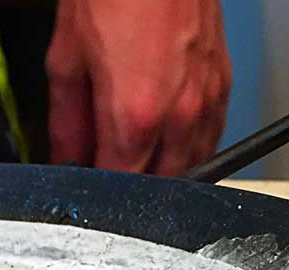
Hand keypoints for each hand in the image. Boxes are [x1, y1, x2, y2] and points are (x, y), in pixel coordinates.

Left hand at [45, 0, 231, 175]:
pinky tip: (167, 135)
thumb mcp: (66, 60)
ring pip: (191, 164)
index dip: (98, 190)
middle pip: (158, 184)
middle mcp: (179, 114)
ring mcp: (207, 99)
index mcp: (135, 114)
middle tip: (106, 168)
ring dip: (164, 169)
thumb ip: (66, 123)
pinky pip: (211, 135)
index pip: (119, 185)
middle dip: (131, 185)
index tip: (84, 182)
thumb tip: (65, 157)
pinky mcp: (223, 82)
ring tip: (136, 153)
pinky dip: (190, 144)